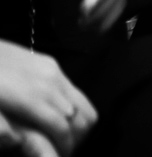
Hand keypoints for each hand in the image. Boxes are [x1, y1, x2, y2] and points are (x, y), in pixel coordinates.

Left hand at [0, 40, 96, 156]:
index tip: (60, 156)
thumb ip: (1, 127)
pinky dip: (75, 108)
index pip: (63, 128)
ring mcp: (54, 71)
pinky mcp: (51, 63)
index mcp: (32, 97)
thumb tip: (19, 142)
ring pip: (84, 104)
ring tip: (62, 136)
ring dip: (78, 125)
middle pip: (80, 117)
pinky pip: (74, 90)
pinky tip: (57, 114)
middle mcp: (51, 82)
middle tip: (61, 149)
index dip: (65, 147)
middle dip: (75, 139)